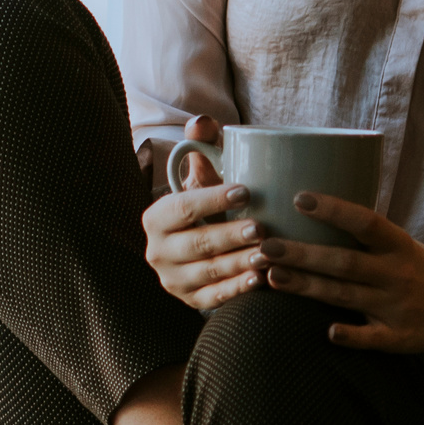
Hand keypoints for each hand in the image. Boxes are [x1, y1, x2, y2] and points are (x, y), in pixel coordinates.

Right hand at [140, 116, 271, 311]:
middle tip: (261, 227)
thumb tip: (203, 124)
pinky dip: (237, 289)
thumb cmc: (209, 204)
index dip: (212, 199)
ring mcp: (173, 279)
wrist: (202, 246)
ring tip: (268, 253)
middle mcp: (158, 251)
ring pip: (208, 272)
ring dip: (238, 264)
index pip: (182, 207)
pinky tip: (260, 280)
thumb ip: (203, 147)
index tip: (246, 191)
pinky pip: (214, 298)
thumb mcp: (203, 176)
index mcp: (155, 218)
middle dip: (229, 236)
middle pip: (197, 243)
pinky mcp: (191, 300)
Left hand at [260, 192, 423, 354]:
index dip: (334, 210)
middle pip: (344, 262)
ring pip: (346, 296)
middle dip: (303, 254)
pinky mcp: (401, 337)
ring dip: (308, 287)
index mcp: (399, 245)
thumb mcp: (399, 244)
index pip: (365, 222)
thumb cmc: (418, 267)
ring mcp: (398, 306)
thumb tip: (303, 208)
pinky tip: (327, 331)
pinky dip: (352, 335)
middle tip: (265, 244)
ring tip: (271, 276)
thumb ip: (360, 235)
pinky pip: (373, 337)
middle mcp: (398, 274)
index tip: (299, 198)